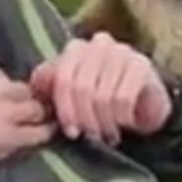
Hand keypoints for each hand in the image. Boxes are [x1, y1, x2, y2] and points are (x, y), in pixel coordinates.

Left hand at [29, 32, 171, 145]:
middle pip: (82, 87)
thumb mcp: (75, 94)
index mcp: (76, 48)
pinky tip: (124, 124)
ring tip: (108, 134)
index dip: (65, 109)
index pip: (63, 78)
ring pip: (103, 95)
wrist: (146, 101)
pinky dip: (122, 117)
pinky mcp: (142, 65)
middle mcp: (98, 44)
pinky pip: (123, 98)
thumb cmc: (105, 97)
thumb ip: (53, 87)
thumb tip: (35, 89)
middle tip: (92, 137)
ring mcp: (122, 51)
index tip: (71, 132)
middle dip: (85, 119)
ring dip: (105, 122)